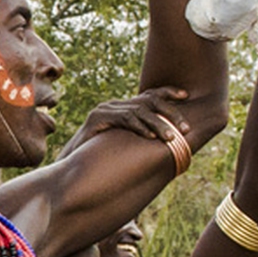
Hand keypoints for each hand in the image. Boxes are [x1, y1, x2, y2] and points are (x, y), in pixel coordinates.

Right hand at [59, 86, 191, 158]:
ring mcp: (104, 110)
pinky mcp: (96, 118)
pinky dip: (139, 127)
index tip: (186, 95)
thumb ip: (140, 135)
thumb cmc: (100, 157)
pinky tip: (150, 136)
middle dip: (170, 113)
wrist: (72, 164)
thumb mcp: (125, 143)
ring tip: (171, 138)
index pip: (148, 94)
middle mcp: (113, 104)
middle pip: (148, 101)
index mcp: (122, 107)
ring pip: (138, 111)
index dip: (167, 92)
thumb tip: (168, 138)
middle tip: (186, 128)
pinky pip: (123, 119)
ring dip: (158, 124)